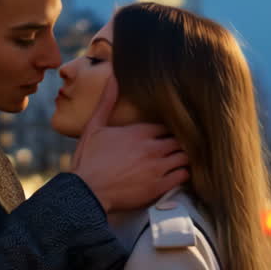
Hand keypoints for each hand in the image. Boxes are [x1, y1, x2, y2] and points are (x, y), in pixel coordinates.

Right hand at [71, 77, 188, 213]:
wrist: (85, 192)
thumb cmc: (88, 160)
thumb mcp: (94, 127)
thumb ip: (107, 102)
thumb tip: (113, 78)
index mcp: (139, 131)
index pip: (167, 125)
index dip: (167, 131)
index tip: (165, 135)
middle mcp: (152, 147)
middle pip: (179, 139)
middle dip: (177, 143)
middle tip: (175, 148)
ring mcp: (157, 167)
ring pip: (184, 157)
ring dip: (182, 158)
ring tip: (177, 161)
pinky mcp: (159, 186)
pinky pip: (183, 176)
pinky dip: (183, 174)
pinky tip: (176, 174)